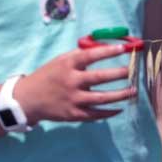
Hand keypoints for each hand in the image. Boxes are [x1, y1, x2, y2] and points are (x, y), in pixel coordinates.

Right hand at [16, 42, 138, 123]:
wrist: (28, 99)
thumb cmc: (49, 76)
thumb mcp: (60, 61)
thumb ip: (80, 55)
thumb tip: (104, 47)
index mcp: (68, 65)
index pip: (90, 56)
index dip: (108, 51)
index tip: (124, 48)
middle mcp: (71, 81)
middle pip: (100, 77)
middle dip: (119, 74)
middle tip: (133, 71)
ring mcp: (73, 99)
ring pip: (102, 98)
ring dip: (120, 95)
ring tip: (134, 90)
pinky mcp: (74, 114)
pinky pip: (96, 114)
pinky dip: (110, 112)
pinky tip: (120, 108)